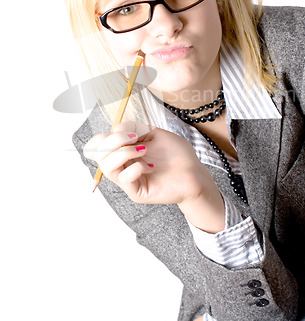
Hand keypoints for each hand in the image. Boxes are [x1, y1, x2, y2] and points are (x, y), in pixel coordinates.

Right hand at [83, 121, 210, 204]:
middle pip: (97, 154)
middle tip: (135, 137)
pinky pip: (124, 178)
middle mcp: (121, 166)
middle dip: (114, 140)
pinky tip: (152, 167)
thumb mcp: (153, 133)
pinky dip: (136, 167)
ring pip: (107, 166)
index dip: (99, 138)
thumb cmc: (175, 154)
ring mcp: (128, 180)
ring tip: (144, 150)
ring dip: (124, 152)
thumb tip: (115, 128)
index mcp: (122, 152)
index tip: (121, 131)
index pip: (94, 147)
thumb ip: (133, 128)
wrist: (195, 171)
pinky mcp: (137, 192)